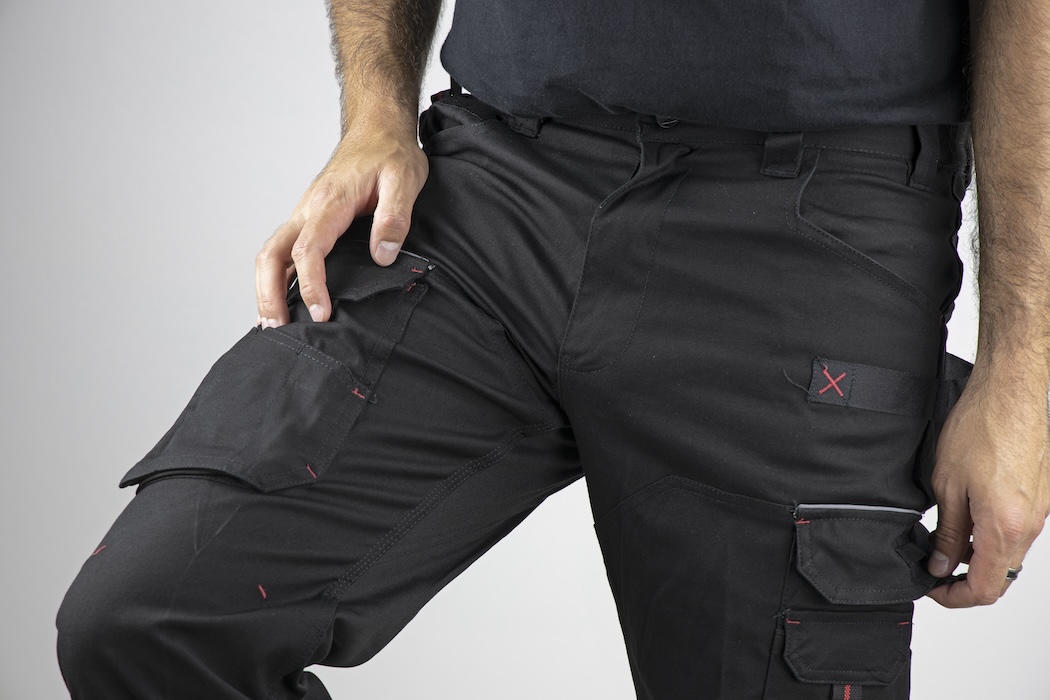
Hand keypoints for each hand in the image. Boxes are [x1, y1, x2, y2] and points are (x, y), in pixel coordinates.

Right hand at [255, 116, 428, 326]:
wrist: (378, 129)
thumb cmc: (390, 153)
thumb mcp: (405, 180)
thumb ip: (394, 217)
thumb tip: (382, 254)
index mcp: (329, 203)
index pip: (310, 250)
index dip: (312, 286)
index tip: (322, 313)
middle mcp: (308, 210)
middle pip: (271, 255)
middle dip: (269, 294)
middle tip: (277, 328)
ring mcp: (305, 216)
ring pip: (271, 254)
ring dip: (266, 289)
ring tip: (273, 325)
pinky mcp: (309, 221)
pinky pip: (284, 252)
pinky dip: (276, 278)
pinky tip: (282, 302)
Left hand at [926, 361, 1049, 606]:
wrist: (1010, 392)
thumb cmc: (981, 427)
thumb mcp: (947, 485)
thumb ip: (948, 532)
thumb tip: (942, 564)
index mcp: (1006, 527)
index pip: (986, 588)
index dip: (955, 597)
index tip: (932, 588)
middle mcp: (1031, 524)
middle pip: (1001, 575)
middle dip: (965, 579)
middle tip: (934, 566)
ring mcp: (1040, 510)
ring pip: (1010, 553)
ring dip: (979, 555)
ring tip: (945, 539)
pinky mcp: (1041, 495)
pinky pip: (1017, 529)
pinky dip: (992, 534)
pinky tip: (967, 516)